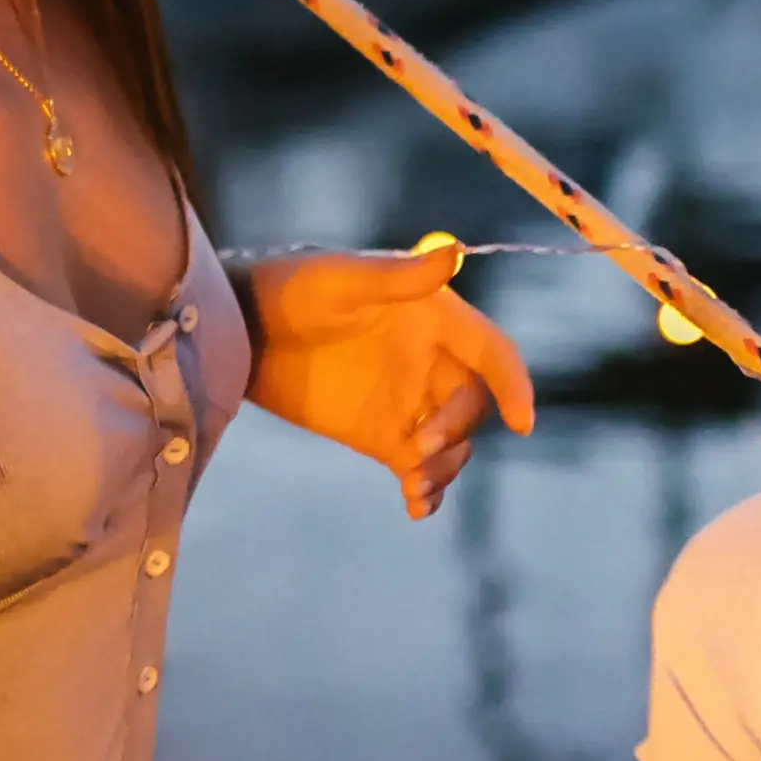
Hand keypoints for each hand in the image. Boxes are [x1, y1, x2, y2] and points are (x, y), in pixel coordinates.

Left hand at [240, 244, 536, 517]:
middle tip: (418, 449)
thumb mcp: (339, 281)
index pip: (490, 352)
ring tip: (415, 486)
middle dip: (455, 431)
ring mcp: (407, 402)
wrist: (239, 330)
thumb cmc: (289, 289)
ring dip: (446, 468)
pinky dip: (426, 490)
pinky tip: (416, 508)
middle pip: (471, 406)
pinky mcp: (380, 435)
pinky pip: (418, 468)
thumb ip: (396, 278)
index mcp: (434, 319)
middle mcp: (431, 362)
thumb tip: (454, 253)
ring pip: (452, 444)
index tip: (521, 421)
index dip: (513, 383)